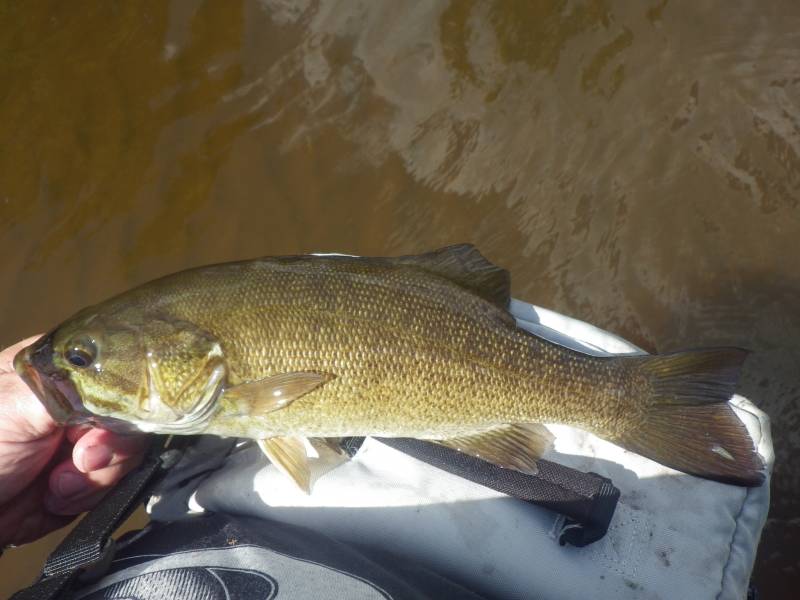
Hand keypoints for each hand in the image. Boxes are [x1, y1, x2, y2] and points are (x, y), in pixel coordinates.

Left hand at [0, 336, 147, 547]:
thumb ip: (73, 388)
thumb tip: (126, 383)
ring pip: (129, 453)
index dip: (117, 405)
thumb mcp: (17, 404)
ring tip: (54, 486)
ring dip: (94, 479)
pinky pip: (117, 484)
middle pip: (131, 416)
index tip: (91, 431)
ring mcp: (83, 441)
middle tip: (77, 461)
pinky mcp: (86, 478)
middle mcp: (77, 403)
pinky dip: (89, 497)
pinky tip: (58, 498)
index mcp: (60, 371)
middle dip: (108, 449)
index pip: (119, 374)